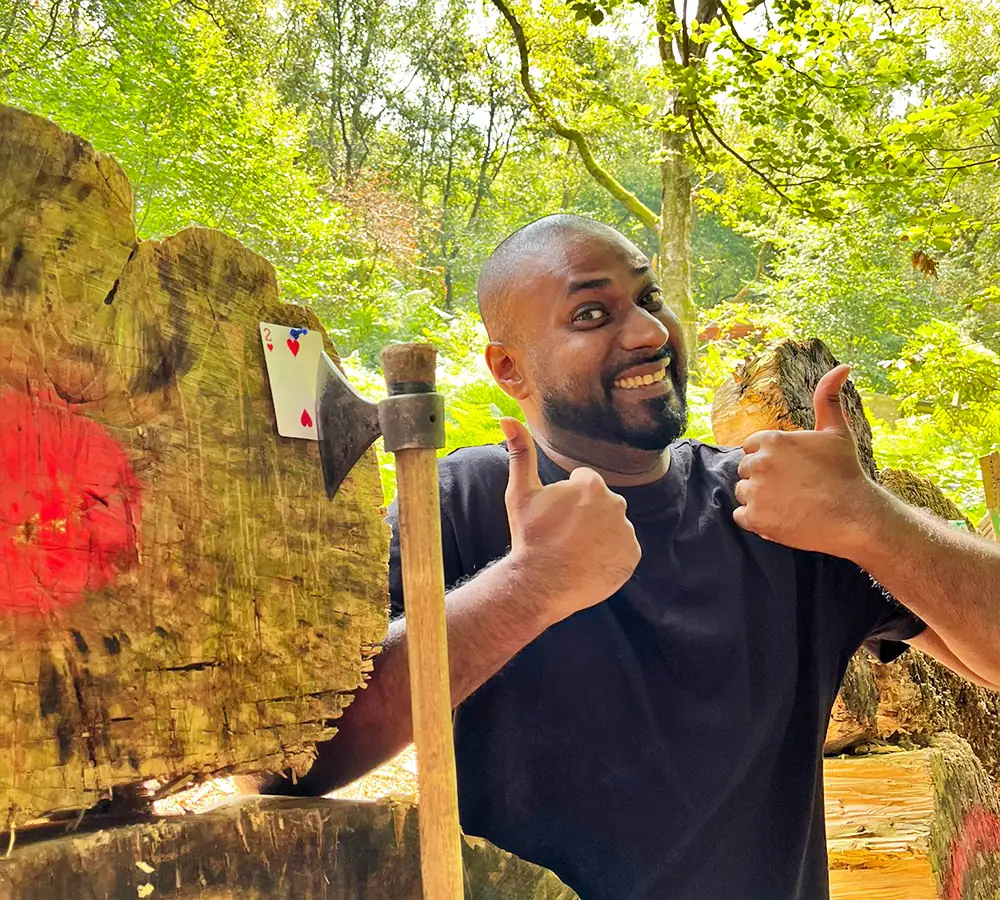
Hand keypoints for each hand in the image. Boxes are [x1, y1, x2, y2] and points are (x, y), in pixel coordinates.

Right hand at [499, 418, 640, 623]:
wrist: (540, 584)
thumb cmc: (529, 536)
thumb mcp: (520, 492)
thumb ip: (520, 453)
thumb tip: (507, 417)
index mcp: (591, 484)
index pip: (584, 484)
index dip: (566, 501)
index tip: (554, 518)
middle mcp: (615, 503)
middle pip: (601, 504)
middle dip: (585, 516)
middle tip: (563, 536)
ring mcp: (626, 531)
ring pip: (612, 526)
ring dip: (598, 535)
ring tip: (575, 551)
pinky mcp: (632, 555)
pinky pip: (622, 549)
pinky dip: (609, 555)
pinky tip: (588, 563)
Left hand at [732, 365, 879, 555]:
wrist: (855, 515)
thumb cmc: (845, 472)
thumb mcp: (837, 431)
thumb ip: (828, 397)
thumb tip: (842, 367)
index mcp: (771, 440)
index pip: (751, 447)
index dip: (770, 458)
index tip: (790, 469)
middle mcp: (758, 463)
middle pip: (745, 469)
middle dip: (763, 477)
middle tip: (791, 487)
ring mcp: (755, 491)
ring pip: (743, 492)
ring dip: (759, 499)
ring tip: (788, 502)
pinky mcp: (754, 518)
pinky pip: (741, 516)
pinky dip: (756, 519)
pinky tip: (780, 517)